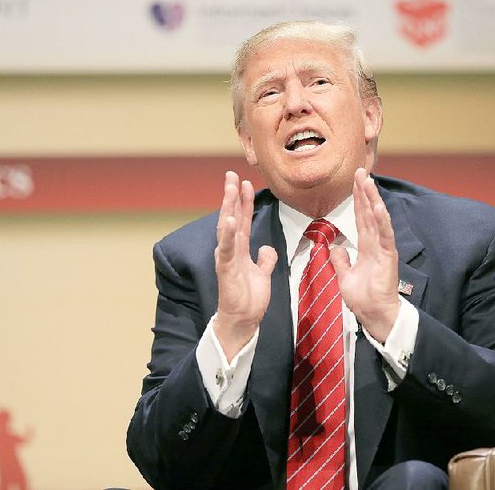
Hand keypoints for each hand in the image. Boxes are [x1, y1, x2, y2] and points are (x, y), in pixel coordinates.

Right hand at [214, 171, 277, 360]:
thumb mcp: (262, 273)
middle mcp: (231, 250)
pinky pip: (227, 250)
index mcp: (239, 249)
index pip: (241, 220)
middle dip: (232, 196)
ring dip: (228, 207)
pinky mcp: (226, 271)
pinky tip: (228, 220)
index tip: (244, 182)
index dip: (243, 201)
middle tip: (232, 175)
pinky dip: (227, 236)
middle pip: (231, 217)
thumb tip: (267, 248)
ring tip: (230, 189)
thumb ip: (264, 259)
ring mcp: (227, 259)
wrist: (243, 320)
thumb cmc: (249, 298)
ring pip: (227, 228)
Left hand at [331, 169, 399, 342]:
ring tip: (368, 181)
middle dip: (364, 192)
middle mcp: (375, 243)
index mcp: (365, 246)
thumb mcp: (344, 276)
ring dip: (372, 199)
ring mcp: (382, 248)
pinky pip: (384, 234)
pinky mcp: (388, 256)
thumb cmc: (363, 298)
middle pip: (368, 212)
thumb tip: (335, 247)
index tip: (354, 182)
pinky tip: (378, 205)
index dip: (357, 200)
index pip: (360, 218)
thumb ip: (341, 261)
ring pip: (377, 218)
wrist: (374, 315)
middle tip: (359, 171)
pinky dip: (382, 219)